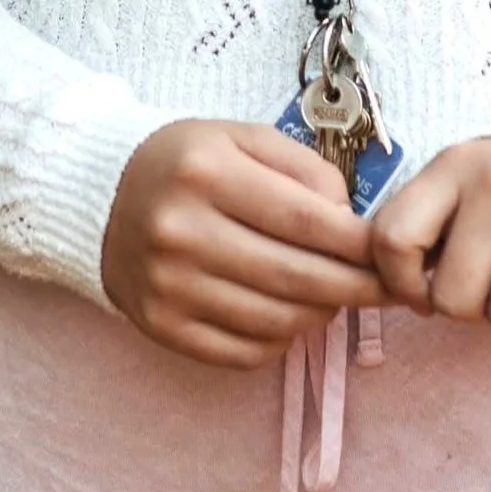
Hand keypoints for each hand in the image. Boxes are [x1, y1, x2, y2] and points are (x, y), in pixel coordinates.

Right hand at [102, 119, 386, 368]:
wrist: (102, 197)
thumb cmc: (189, 164)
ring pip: (274, 321)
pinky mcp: (161, 326)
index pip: (304, 219)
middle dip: (354, 287)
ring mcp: (169, 285)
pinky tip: (290, 317)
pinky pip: (241, 352)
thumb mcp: (242, 139)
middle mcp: (182, 231)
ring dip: (320, 315)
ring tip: (336, 298)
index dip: (358, 243)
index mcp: (207, 173)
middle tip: (384, 288)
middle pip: (294, 276)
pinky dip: (279, 341)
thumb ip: (304, 168)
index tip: (389, 253)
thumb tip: (351, 222)